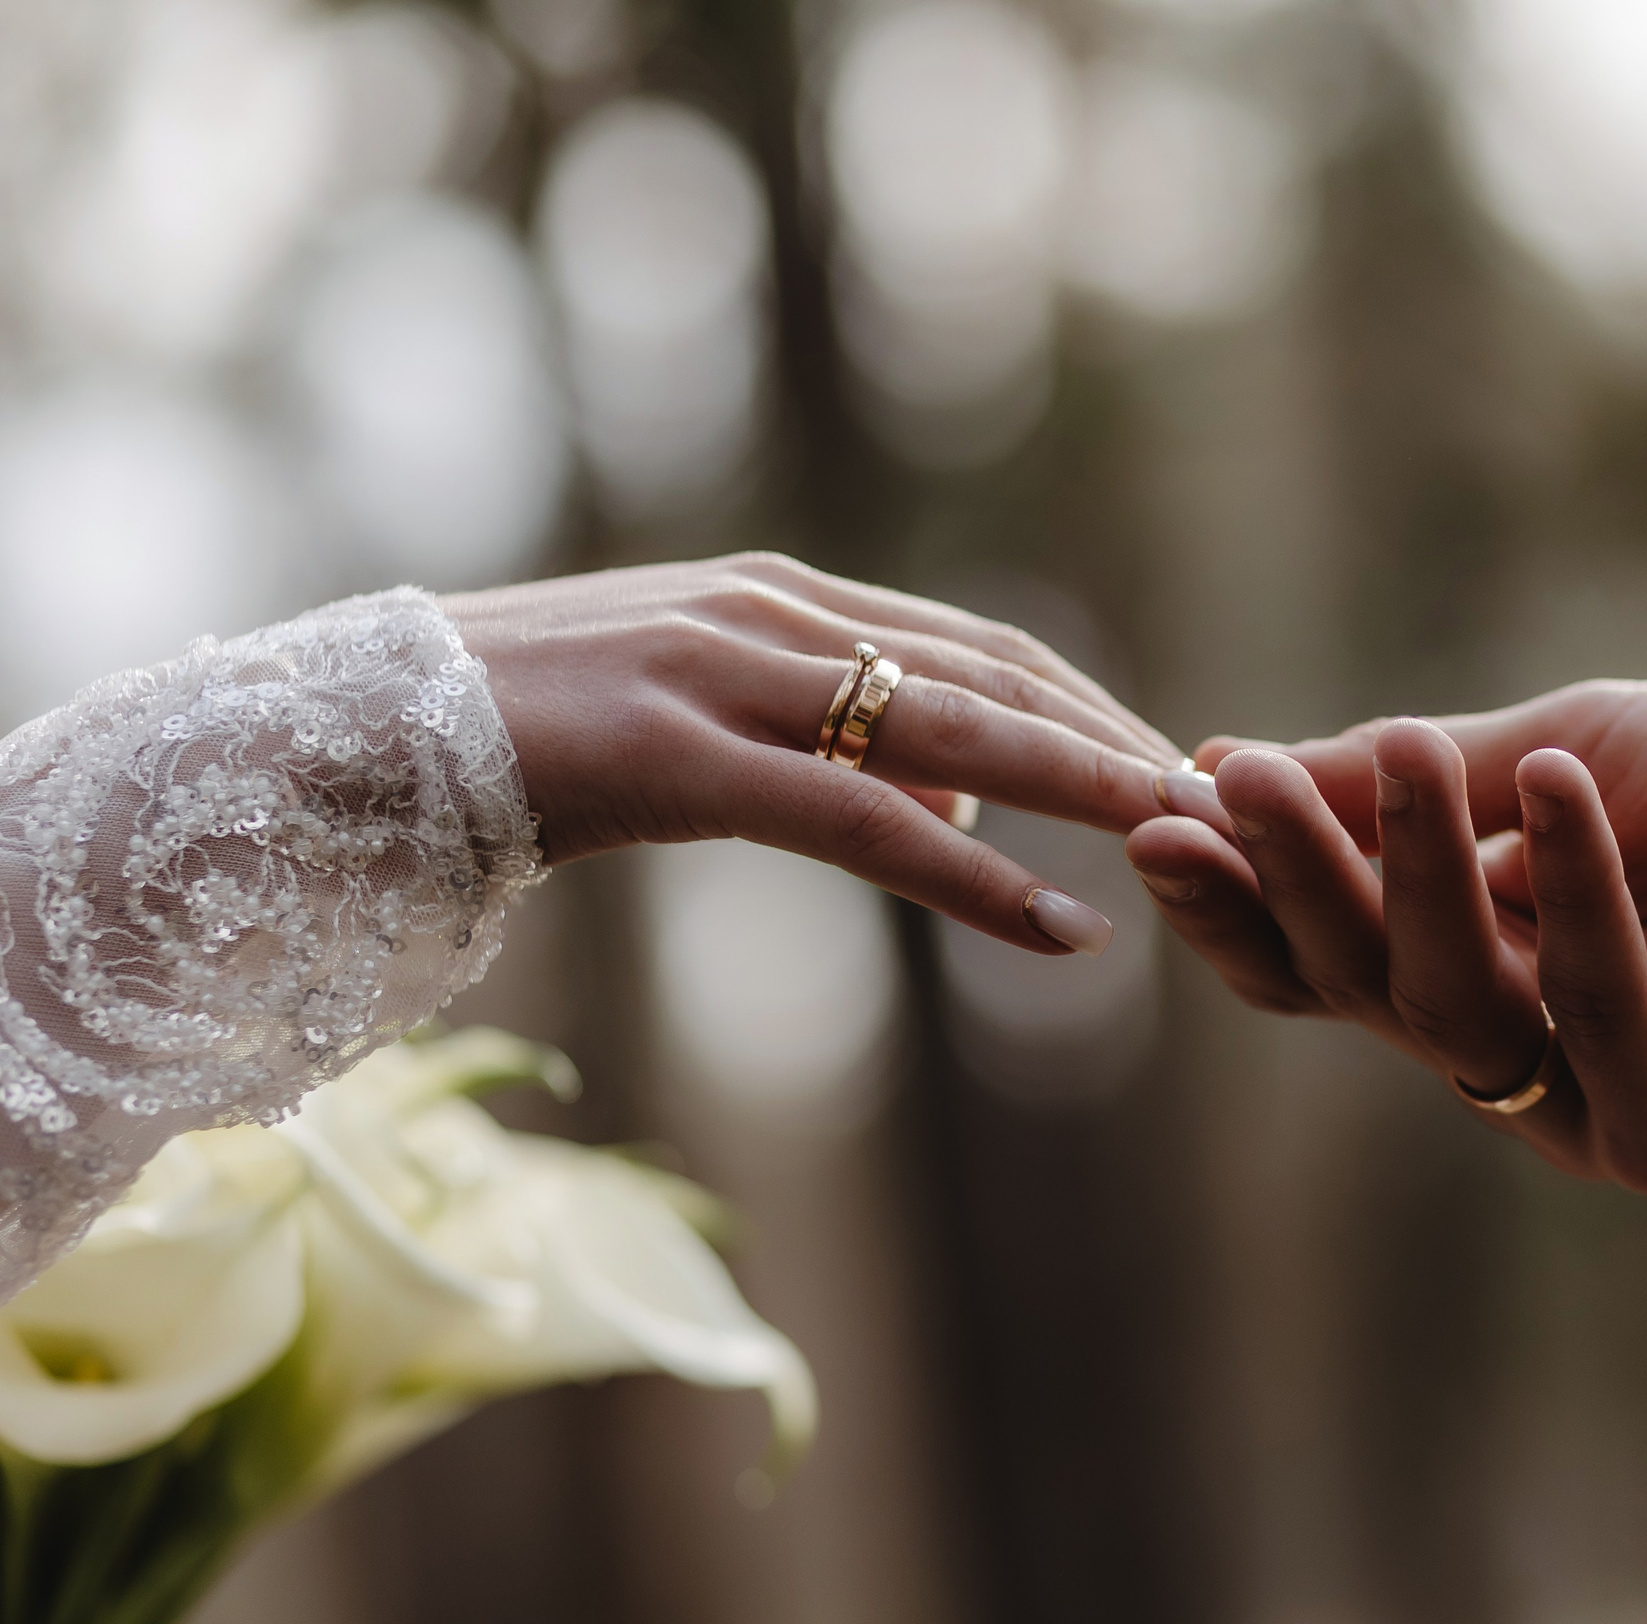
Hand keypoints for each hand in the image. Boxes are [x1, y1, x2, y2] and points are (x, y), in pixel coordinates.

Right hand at [443, 552, 1187, 955]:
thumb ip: (826, 747)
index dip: (1087, 705)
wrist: (354, 732)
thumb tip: (949, 811)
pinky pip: (866, 825)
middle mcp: (775, 618)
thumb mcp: (700, 726)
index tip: (1171, 763)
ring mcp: (730, 676)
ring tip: (1184, 846)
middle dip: (1120, 744)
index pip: (980, 646)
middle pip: (997, 677)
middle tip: (1224, 807)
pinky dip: (979, 881)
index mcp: (783, 604)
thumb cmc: (526, 736)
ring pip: (956, 735)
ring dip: (1087, 793)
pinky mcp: (682, 756)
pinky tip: (1061, 928)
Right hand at [1125, 677, 1646, 1187]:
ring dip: (1406, 883)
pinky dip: (1572, 900)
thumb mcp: (1572, 749)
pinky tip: (1551, 780)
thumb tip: (1229, 770)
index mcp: (1485, 966)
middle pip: (1364, 993)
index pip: (1326, 962)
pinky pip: (1595, 1025)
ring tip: (1390, 759)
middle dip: (1291, 891)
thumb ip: (1423, 782)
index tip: (1160, 813)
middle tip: (1224, 793)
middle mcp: (1524, 1052)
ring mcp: (1601, 1102)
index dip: (1240, 903)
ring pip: (1453, 1017)